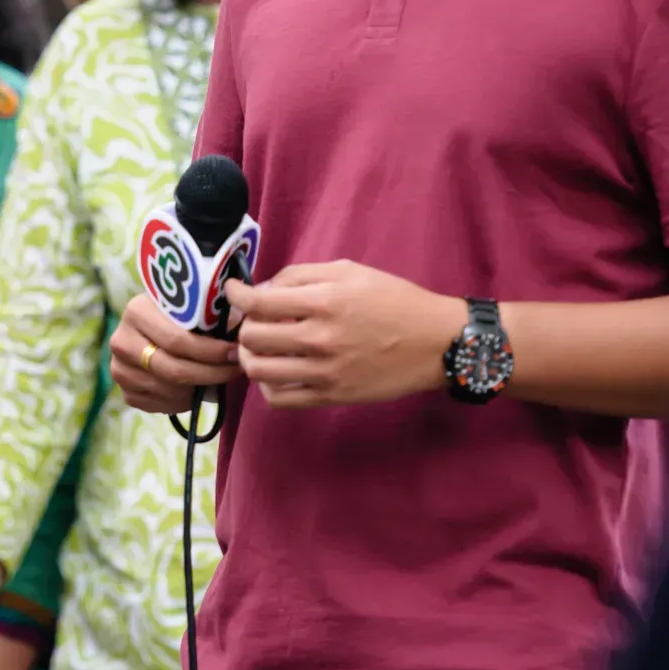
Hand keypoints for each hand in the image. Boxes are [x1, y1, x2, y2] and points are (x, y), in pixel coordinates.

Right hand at [110, 293, 240, 414]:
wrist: (148, 327)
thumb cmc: (178, 314)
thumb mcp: (191, 305)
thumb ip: (212, 312)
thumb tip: (246, 321)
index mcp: (137, 311)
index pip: (178, 341)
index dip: (211, 351)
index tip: (236, 353)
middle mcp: (120, 340)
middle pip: (173, 370)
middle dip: (210, 373)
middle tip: (234, 371)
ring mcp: (118, 368)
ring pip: (168, 390)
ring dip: (198, 389)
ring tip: (218, 378)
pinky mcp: (123, 390)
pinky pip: (158, 405)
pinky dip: (182, 401)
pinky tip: (196, 389)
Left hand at [225, 260, 466, 407]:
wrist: (435, 343)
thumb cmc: (394, 300)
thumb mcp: (350, 271)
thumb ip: (302, 275)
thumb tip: (263, 289)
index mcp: (324, 300)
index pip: (258, 302)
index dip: (236, 296)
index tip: (233, 293)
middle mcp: (320, 337)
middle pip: (252, 337)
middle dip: (243, 325)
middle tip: (252, 320)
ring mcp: (324, 371)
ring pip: (258, 370)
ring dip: (249, 356)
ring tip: (259, 348)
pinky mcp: (331, 395)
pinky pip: (279, 398)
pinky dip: (267, 385)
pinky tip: (275, 372)